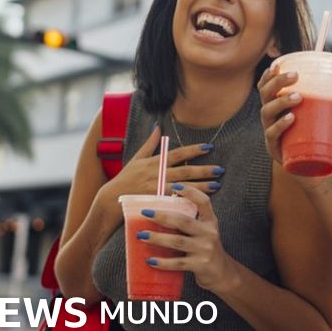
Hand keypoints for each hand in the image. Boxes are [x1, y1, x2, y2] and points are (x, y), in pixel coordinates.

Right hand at [105, 124, 223, 197]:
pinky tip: (201, 203)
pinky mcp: (157, 203)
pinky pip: (175, 202)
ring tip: (217, 185)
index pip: (178, 154)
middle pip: (185, 171)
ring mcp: (158, 190)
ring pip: (184, 187)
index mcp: (154, 163)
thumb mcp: (136, 158)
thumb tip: (158, 126)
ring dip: (201, 187)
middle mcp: (157, 175)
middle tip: (220, 169)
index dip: (194, 150)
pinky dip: (188, 202)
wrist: (111, 200)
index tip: (208, 147)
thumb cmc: (125, 179)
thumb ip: (149, 144)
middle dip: (204, 170)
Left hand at [137, 184, 236, 292]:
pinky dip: (163, 262)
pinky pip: (178, 263)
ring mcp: (205, 249)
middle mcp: (209, 233)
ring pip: (177, 241)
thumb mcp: (204, 231)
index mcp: (210, 221)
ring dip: (157, 238)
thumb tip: (159, 209)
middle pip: (184, 221)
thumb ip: (189, 221)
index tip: (175, 186)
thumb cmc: (206, 248)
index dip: (191, 192)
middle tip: (145, 213)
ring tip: (141, 235)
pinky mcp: (200, 265)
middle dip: (162, 216)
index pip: (204, 202)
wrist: (222, 273)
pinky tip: (150, 260)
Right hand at [257, 64, 331, 165]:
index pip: (266, 87)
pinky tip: (290, 118)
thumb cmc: (322, 137)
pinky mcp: (275, 150)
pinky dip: (280, 125)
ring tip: (298, 97)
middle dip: (277, 82)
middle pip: (264, 94)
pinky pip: (272, 135)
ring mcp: (271, 134)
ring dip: (281, 101)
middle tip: (295, 76)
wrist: (319, 171)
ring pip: (267, 112)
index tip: (279, 63)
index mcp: (279, 106)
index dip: (268, 74)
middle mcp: (271, 118)